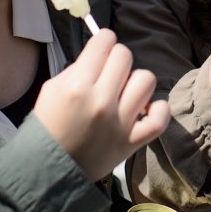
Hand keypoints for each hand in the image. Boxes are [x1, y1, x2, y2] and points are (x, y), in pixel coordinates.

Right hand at [33, 30, 169, 180]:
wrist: (49, 171)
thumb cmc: (49, 126)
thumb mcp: (52, 88)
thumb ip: (78, 67)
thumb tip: (101, 51)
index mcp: (77, 86)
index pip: (105, 42)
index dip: (104, 40)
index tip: (102, 48)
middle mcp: (101, 102)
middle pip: (125, 56)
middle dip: (117, 59)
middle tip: (108, 72)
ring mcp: (120, 123)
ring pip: (146, 80)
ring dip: (135, 82)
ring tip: (123, 92)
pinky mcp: (132, 142)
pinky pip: (161, 118)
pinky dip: (158, 110)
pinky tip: (145, 109)